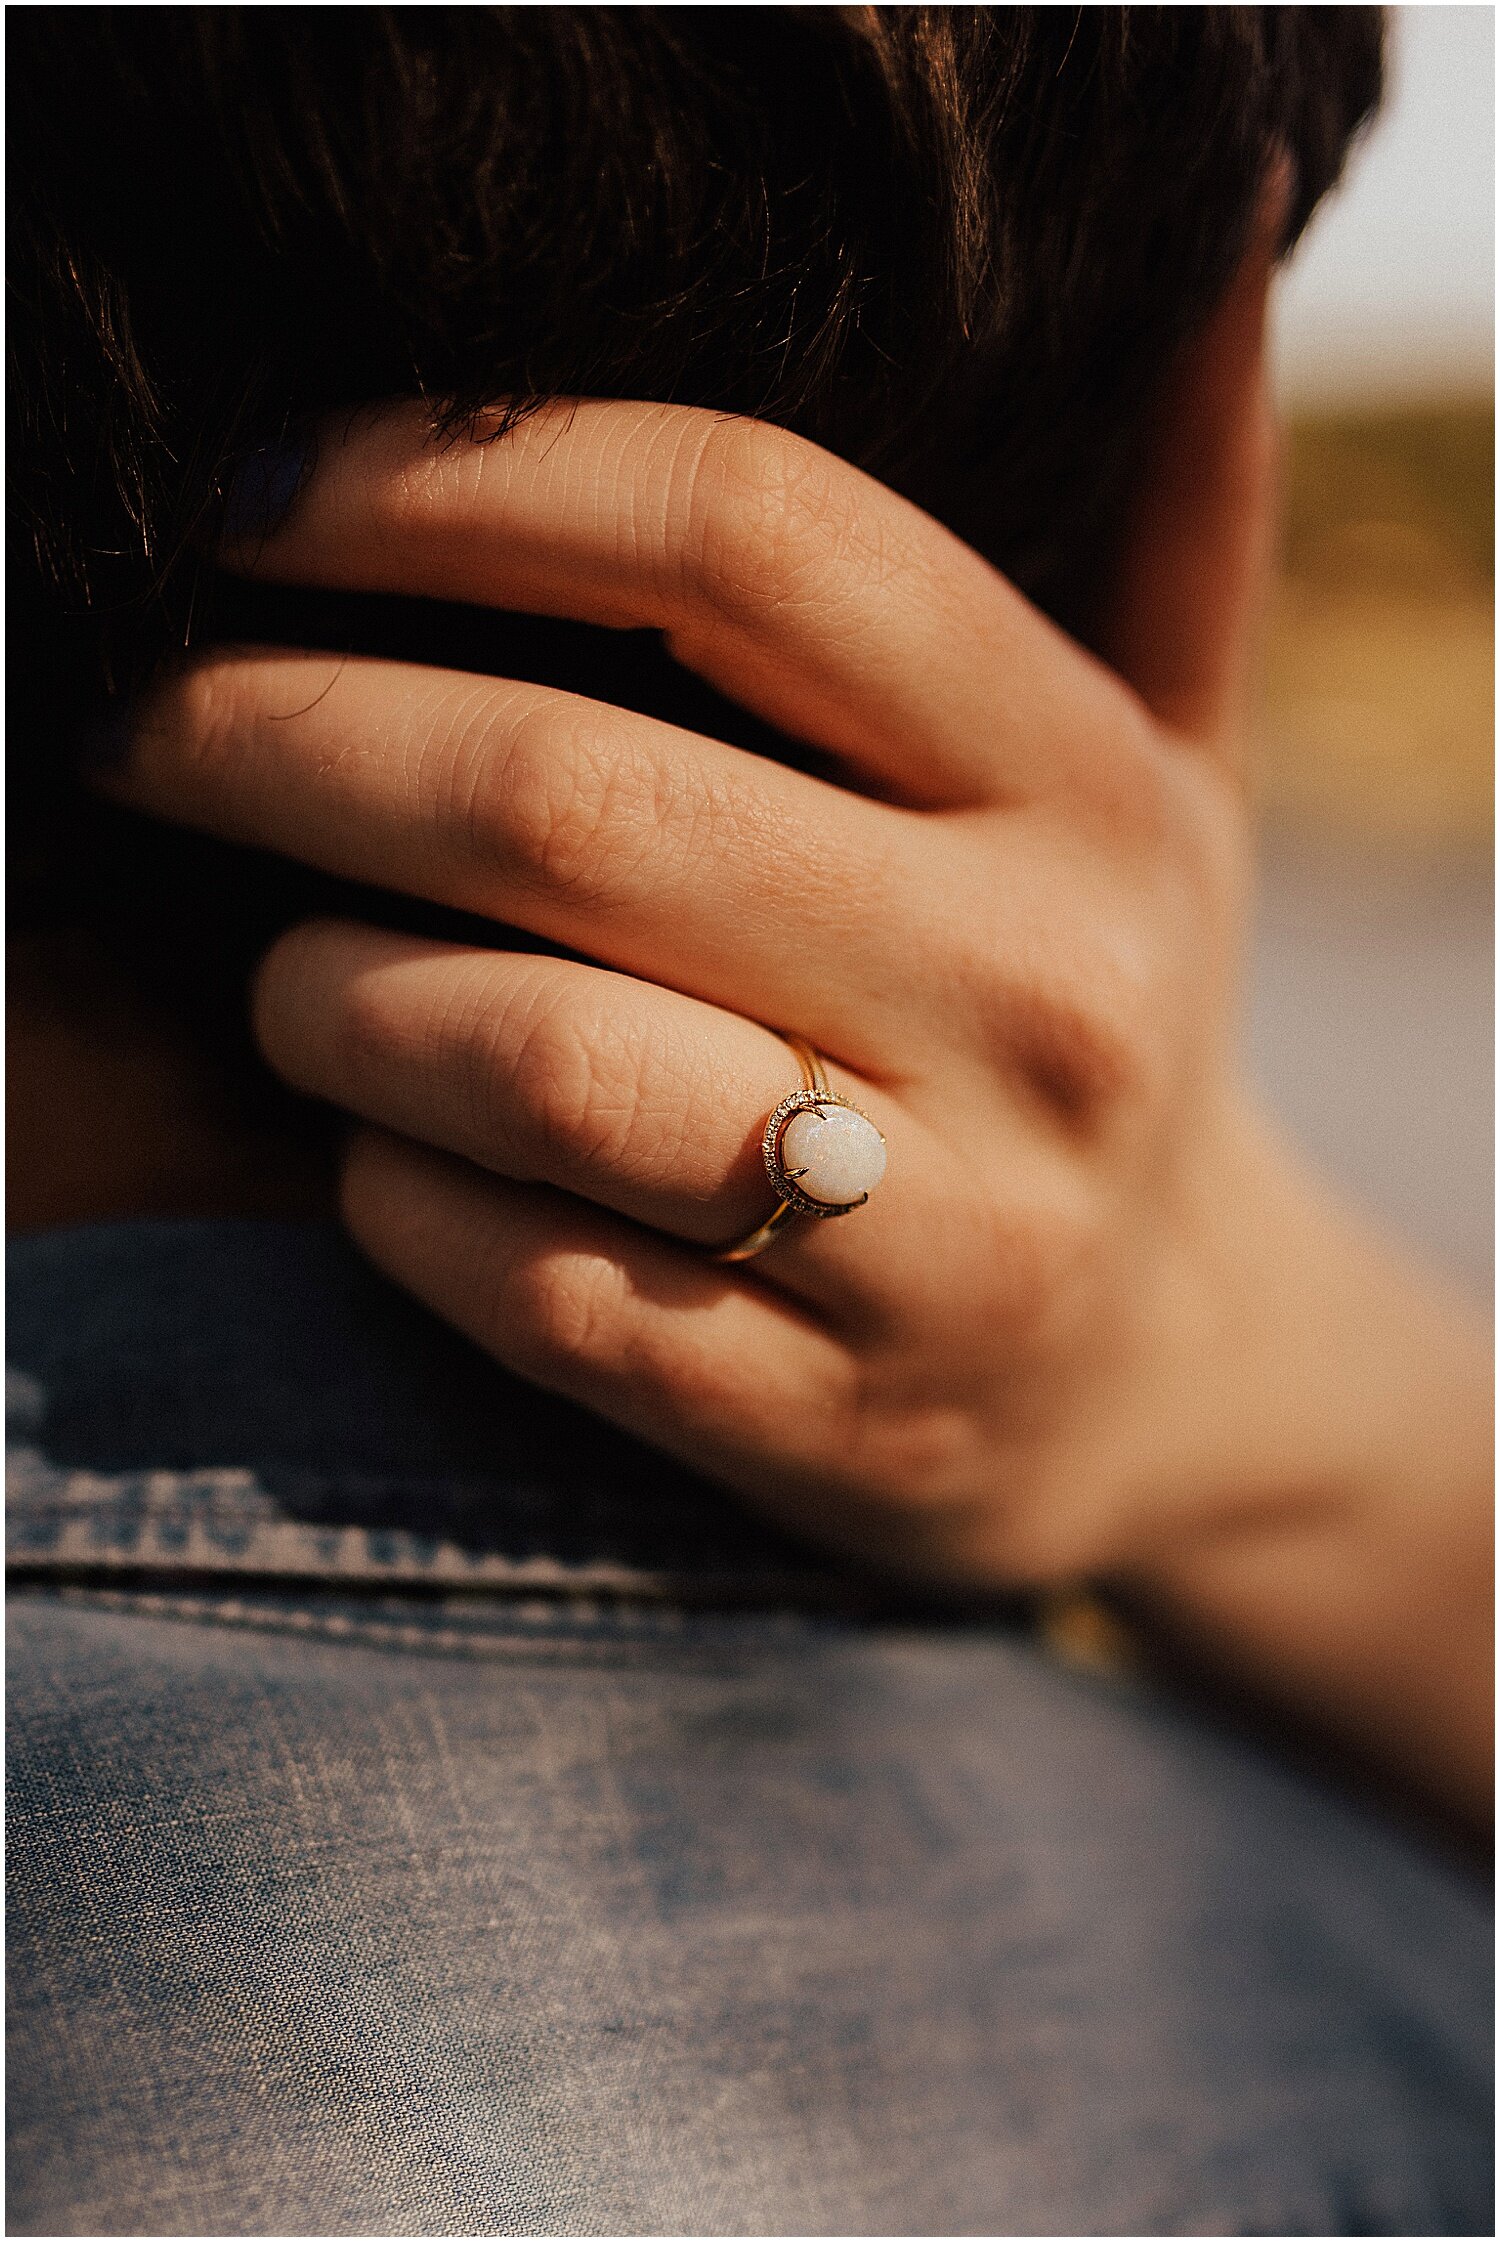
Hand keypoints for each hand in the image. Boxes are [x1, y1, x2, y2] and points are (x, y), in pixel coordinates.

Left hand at [103, 243, 1491, 1813]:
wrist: (1175, 1376)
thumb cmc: (1099, 1012)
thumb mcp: (1182, 772)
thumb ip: (1175, 520)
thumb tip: (1198, 254)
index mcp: (1097, 794)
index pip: (751, 534)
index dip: (462, 479)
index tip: (270, 497)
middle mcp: (1041, 1004)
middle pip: (569, 794)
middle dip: (284, 734)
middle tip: (148, 722)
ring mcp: (943, 1237)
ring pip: (519, 1058)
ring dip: (316, 988)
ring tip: (269, 958)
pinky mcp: (828, 1422)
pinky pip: (518, 1280)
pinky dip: (385, 1192)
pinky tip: (375, 1143)